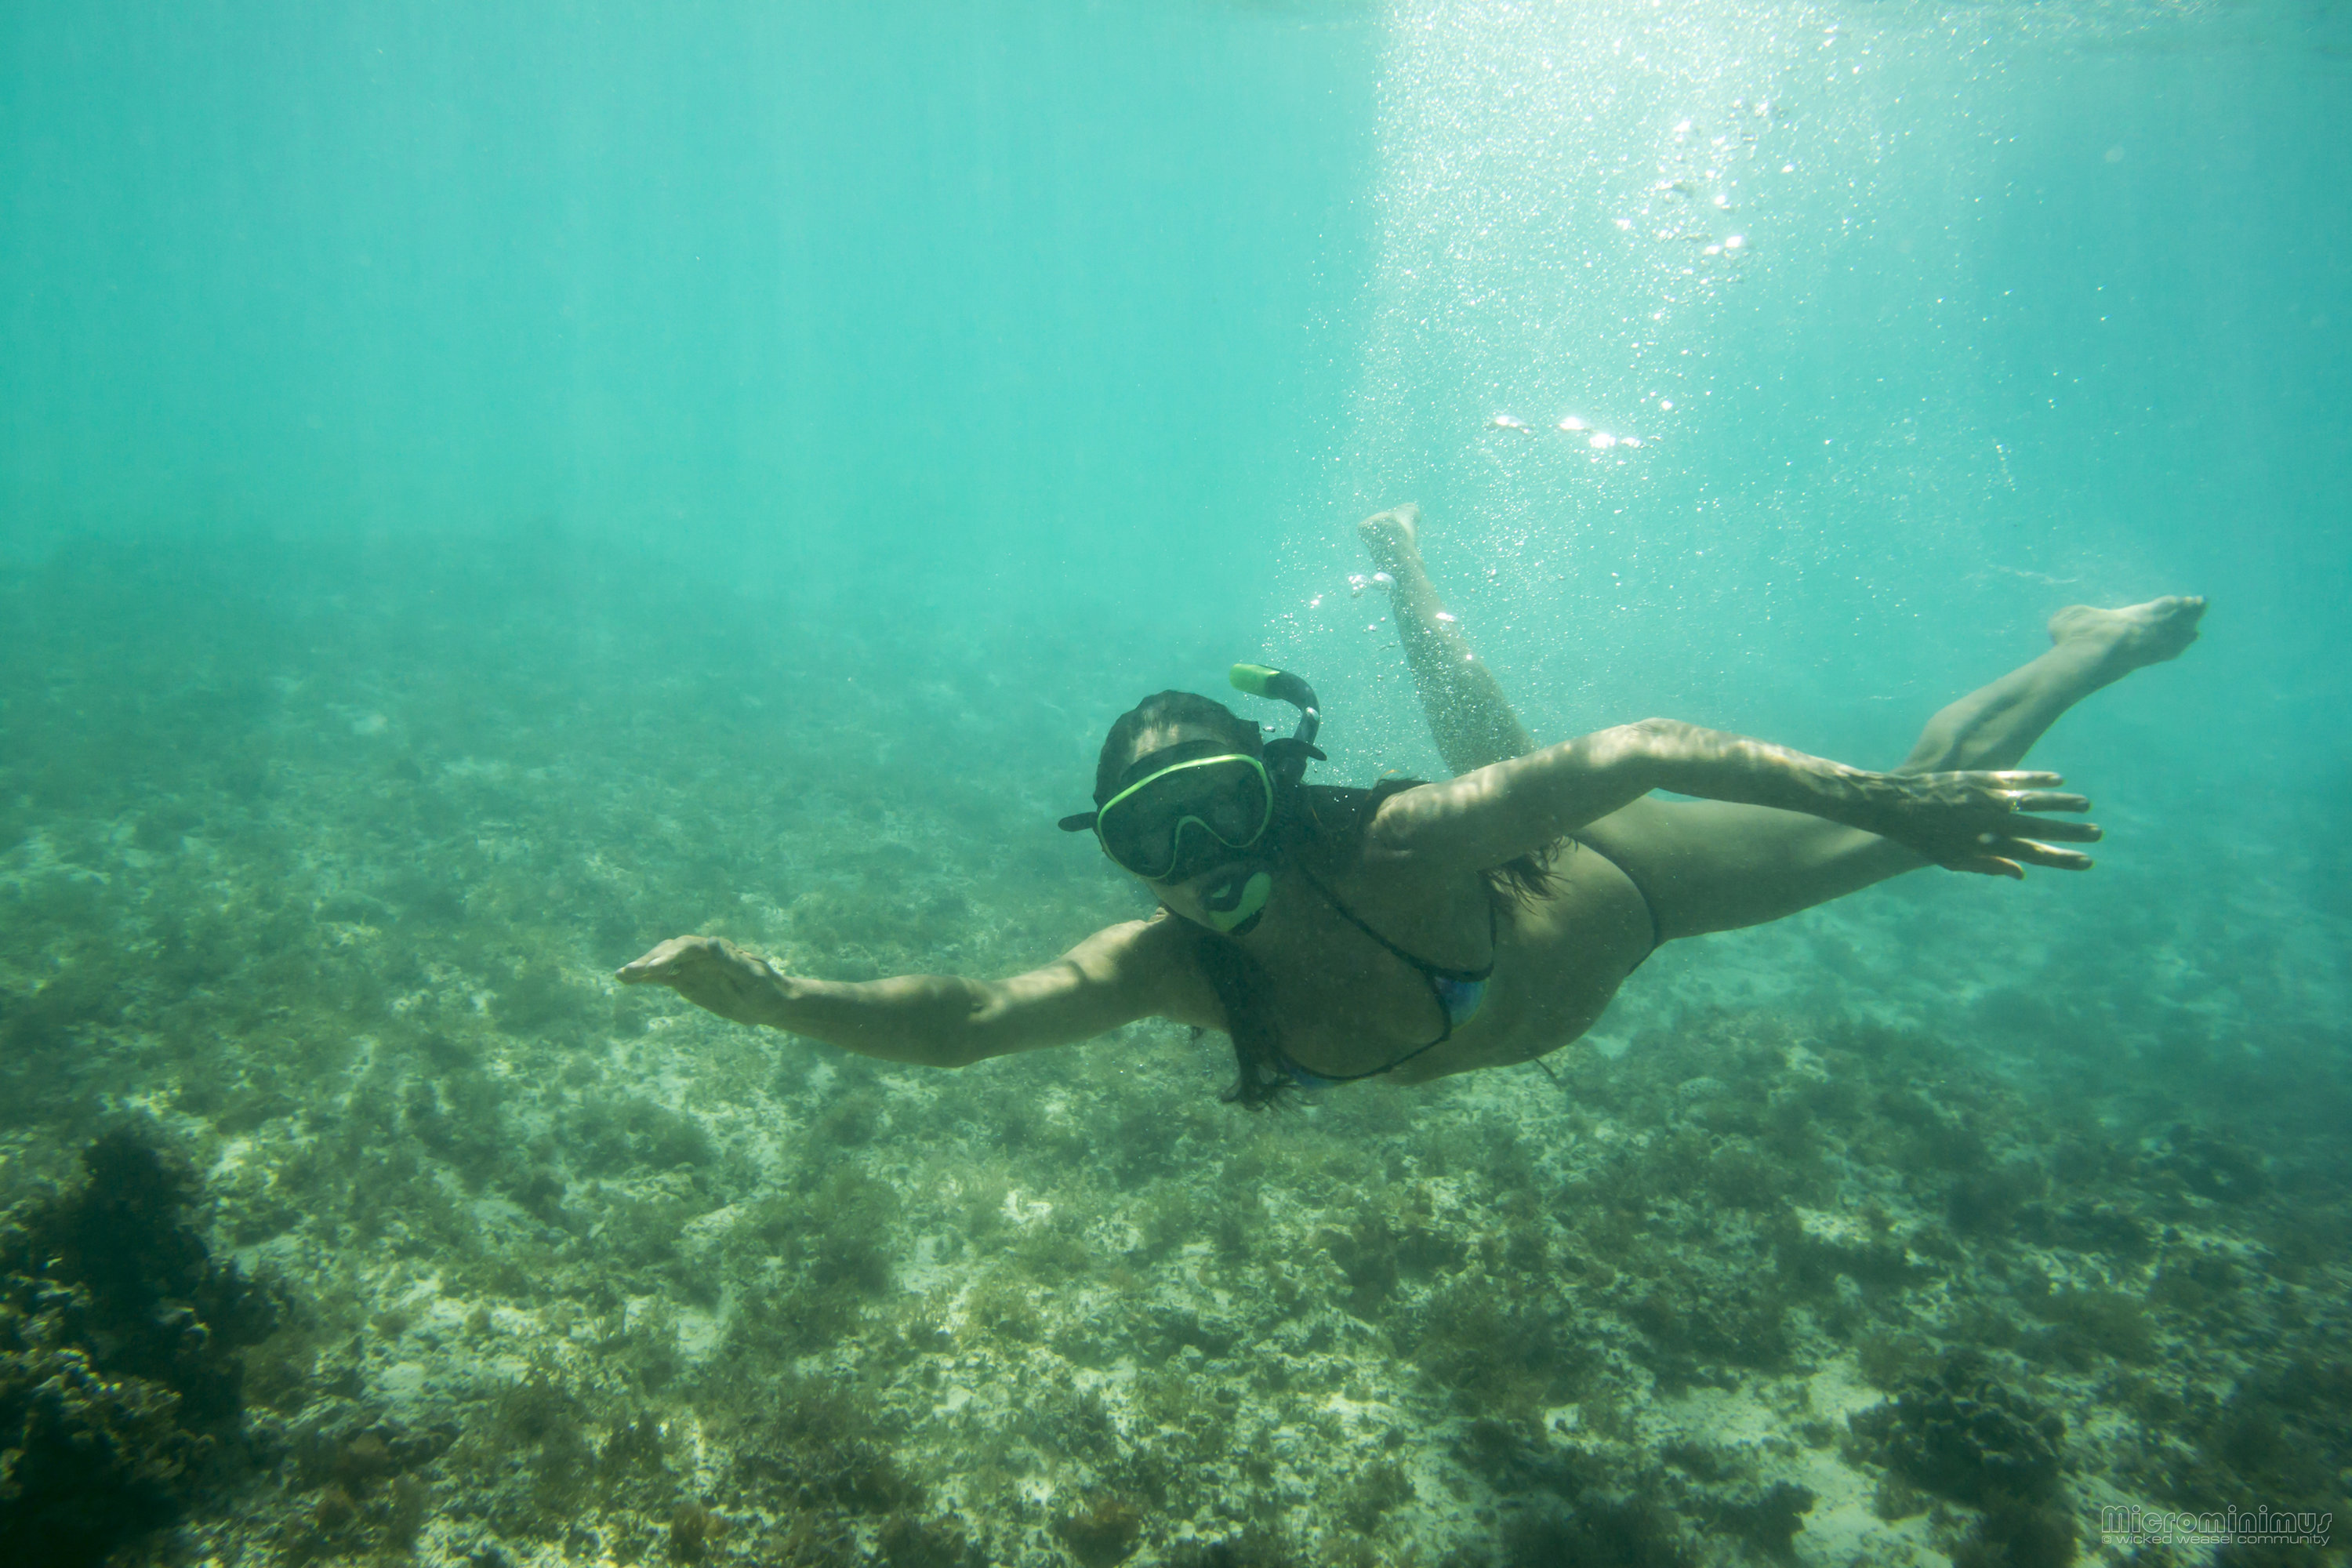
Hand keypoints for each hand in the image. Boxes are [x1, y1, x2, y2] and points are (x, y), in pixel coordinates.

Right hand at [616, 935, 787, 1026]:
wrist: (769, 1002)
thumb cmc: (765, 989)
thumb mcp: (752, 977)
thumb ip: (731, 961)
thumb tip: (713, 941)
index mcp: (716, 950)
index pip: (687, 948)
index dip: (670, 956)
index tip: (654, 970)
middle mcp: (700, 954)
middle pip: (670, 952)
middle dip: (650, 961)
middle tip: (629, 972)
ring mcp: (691, 967)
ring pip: (662, 963)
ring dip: (642, 968)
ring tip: (620, 976)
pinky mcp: (686, 981)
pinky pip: (662, 978)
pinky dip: (644, 978)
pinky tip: (626, 980)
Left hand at [1857, 770, 2099, 877]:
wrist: (1894, 806)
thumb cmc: (1922, 838)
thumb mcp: (1952, 860)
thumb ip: (1988, 866)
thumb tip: (2021, 874)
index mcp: (1986, 846)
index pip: (2034, 855)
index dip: (2063, 860)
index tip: (2087, 861)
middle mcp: (1991, 823)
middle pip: (2041, 828)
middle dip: (2072, 832)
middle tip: (2098, 834)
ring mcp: (1987, 798)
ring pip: (2034, 800)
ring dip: (2063, 803)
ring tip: (2086, 805)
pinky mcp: (1980, 779)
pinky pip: (2016, 778)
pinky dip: (2038, 778)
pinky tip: (2058, 779)